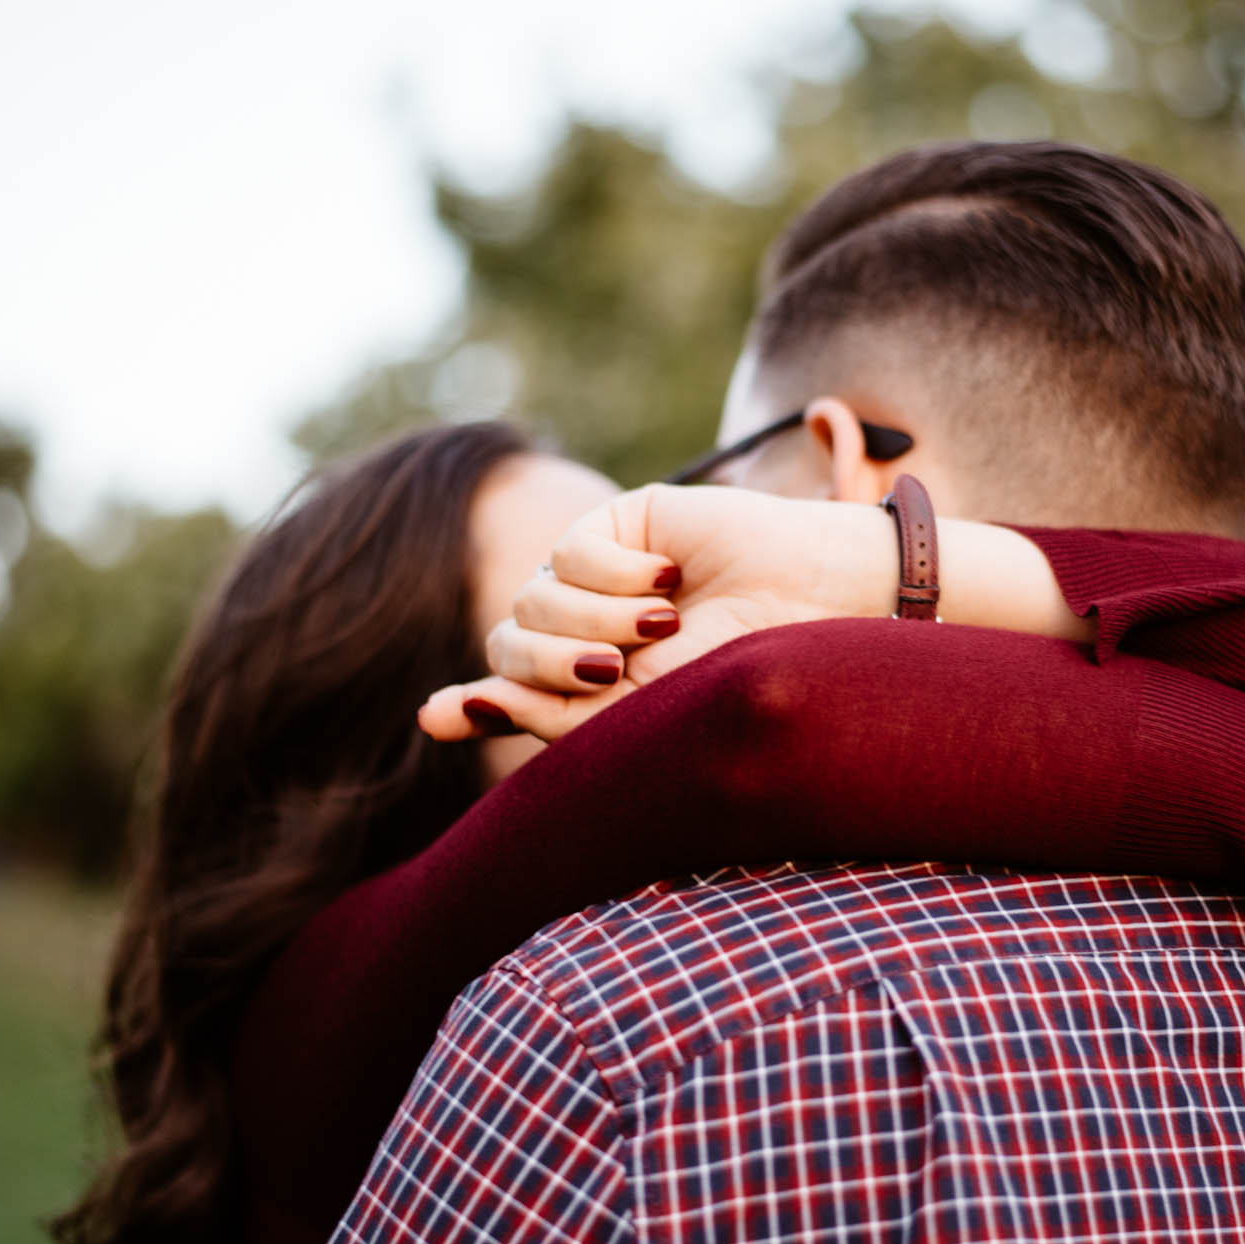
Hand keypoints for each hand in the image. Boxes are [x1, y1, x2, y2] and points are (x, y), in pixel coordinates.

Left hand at [420, 484, 896, 740]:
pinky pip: (569, 553)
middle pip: (511, 646)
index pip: (511, 691)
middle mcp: (589, 631)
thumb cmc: (738, 672)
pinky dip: (614, 574)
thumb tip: (434, 710)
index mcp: (596, 685)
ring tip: (663, 626)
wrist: (810, 612)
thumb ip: (544, 711)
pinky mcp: (618, 526)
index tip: (436, 716)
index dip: (471, 704)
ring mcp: (600, 577)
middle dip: (549, 664)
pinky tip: (667, 578)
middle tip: (611, 671)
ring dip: (593, 621)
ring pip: (530, 602)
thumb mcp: (639, 712)